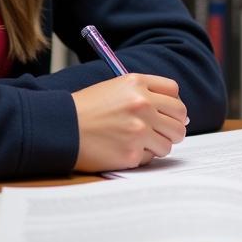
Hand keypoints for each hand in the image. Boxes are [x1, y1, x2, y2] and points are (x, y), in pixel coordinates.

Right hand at [71, 74, 187, 171]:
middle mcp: (142, 103)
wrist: (61, 128)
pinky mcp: (132, 153)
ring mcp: (139, 129)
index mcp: (137, 83)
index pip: (174, 92)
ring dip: (158, 144)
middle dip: (173, 126)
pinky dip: (142, 156)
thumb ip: (146, 94)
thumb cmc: (86, 109)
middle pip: (179, 117)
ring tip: (137, 142)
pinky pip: (151, 158)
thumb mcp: (115, 87)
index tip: (167, 113)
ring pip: (170, 141)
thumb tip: (180, 115)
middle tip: (159, 132)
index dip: (172, 104)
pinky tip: (124, 150)